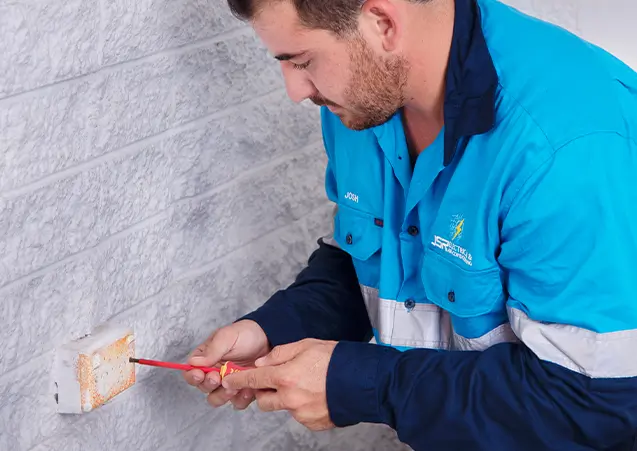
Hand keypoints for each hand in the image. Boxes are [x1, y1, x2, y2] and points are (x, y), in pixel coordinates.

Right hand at [183, 320, 269, 409]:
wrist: (268, 338)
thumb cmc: (245, 334)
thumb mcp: (227, 336)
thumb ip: (212, 350)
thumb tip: (193, 362)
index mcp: (206, 359)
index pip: (191, 372)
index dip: (193, 376)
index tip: (200, 375)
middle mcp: (214, 373)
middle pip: (203, 388)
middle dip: (210, 385)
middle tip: (218, 378)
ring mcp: (228, 383)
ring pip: (217, 398)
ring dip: (223, 395)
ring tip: (234, 387)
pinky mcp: (242, 390)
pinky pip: (236, 402)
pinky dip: (241, 399)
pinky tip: (248, 390)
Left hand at [221, 338, 336, 430]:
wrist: (363, 382)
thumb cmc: (337, 361)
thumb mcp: (306, 345)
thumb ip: (279, 354)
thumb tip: (261, 362)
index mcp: (285, 377)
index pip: (253, 379)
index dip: (238, 379)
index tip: (228, 380)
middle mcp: (289, 398)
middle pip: (263, 400)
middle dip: (266, 391)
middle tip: (280, 379)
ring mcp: (300, 413)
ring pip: (282, 407)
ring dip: (286, 398)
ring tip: (307, 384)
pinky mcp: (311, 423)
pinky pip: (298, 415)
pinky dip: (302, 406)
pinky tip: (316, 394)